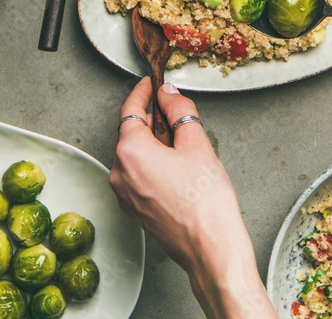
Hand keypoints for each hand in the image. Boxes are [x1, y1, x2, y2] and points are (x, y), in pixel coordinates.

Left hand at [110, 78, 276, 318]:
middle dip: (153, 120)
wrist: (211, 248)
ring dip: (154, 143)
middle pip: (132, 132)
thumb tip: (169, 94)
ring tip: (183, 146)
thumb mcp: (196, 143)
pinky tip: (177, 168)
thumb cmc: (206, 203)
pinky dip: (152, 163)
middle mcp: (120, 173)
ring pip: (136, 155)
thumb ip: (179, 111)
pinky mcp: (135, 209)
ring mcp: (125, 194)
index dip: (142, 92)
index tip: (150, 83)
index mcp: (131, 152)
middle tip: (177, 114)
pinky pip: (138, 175)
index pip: (130, 110)